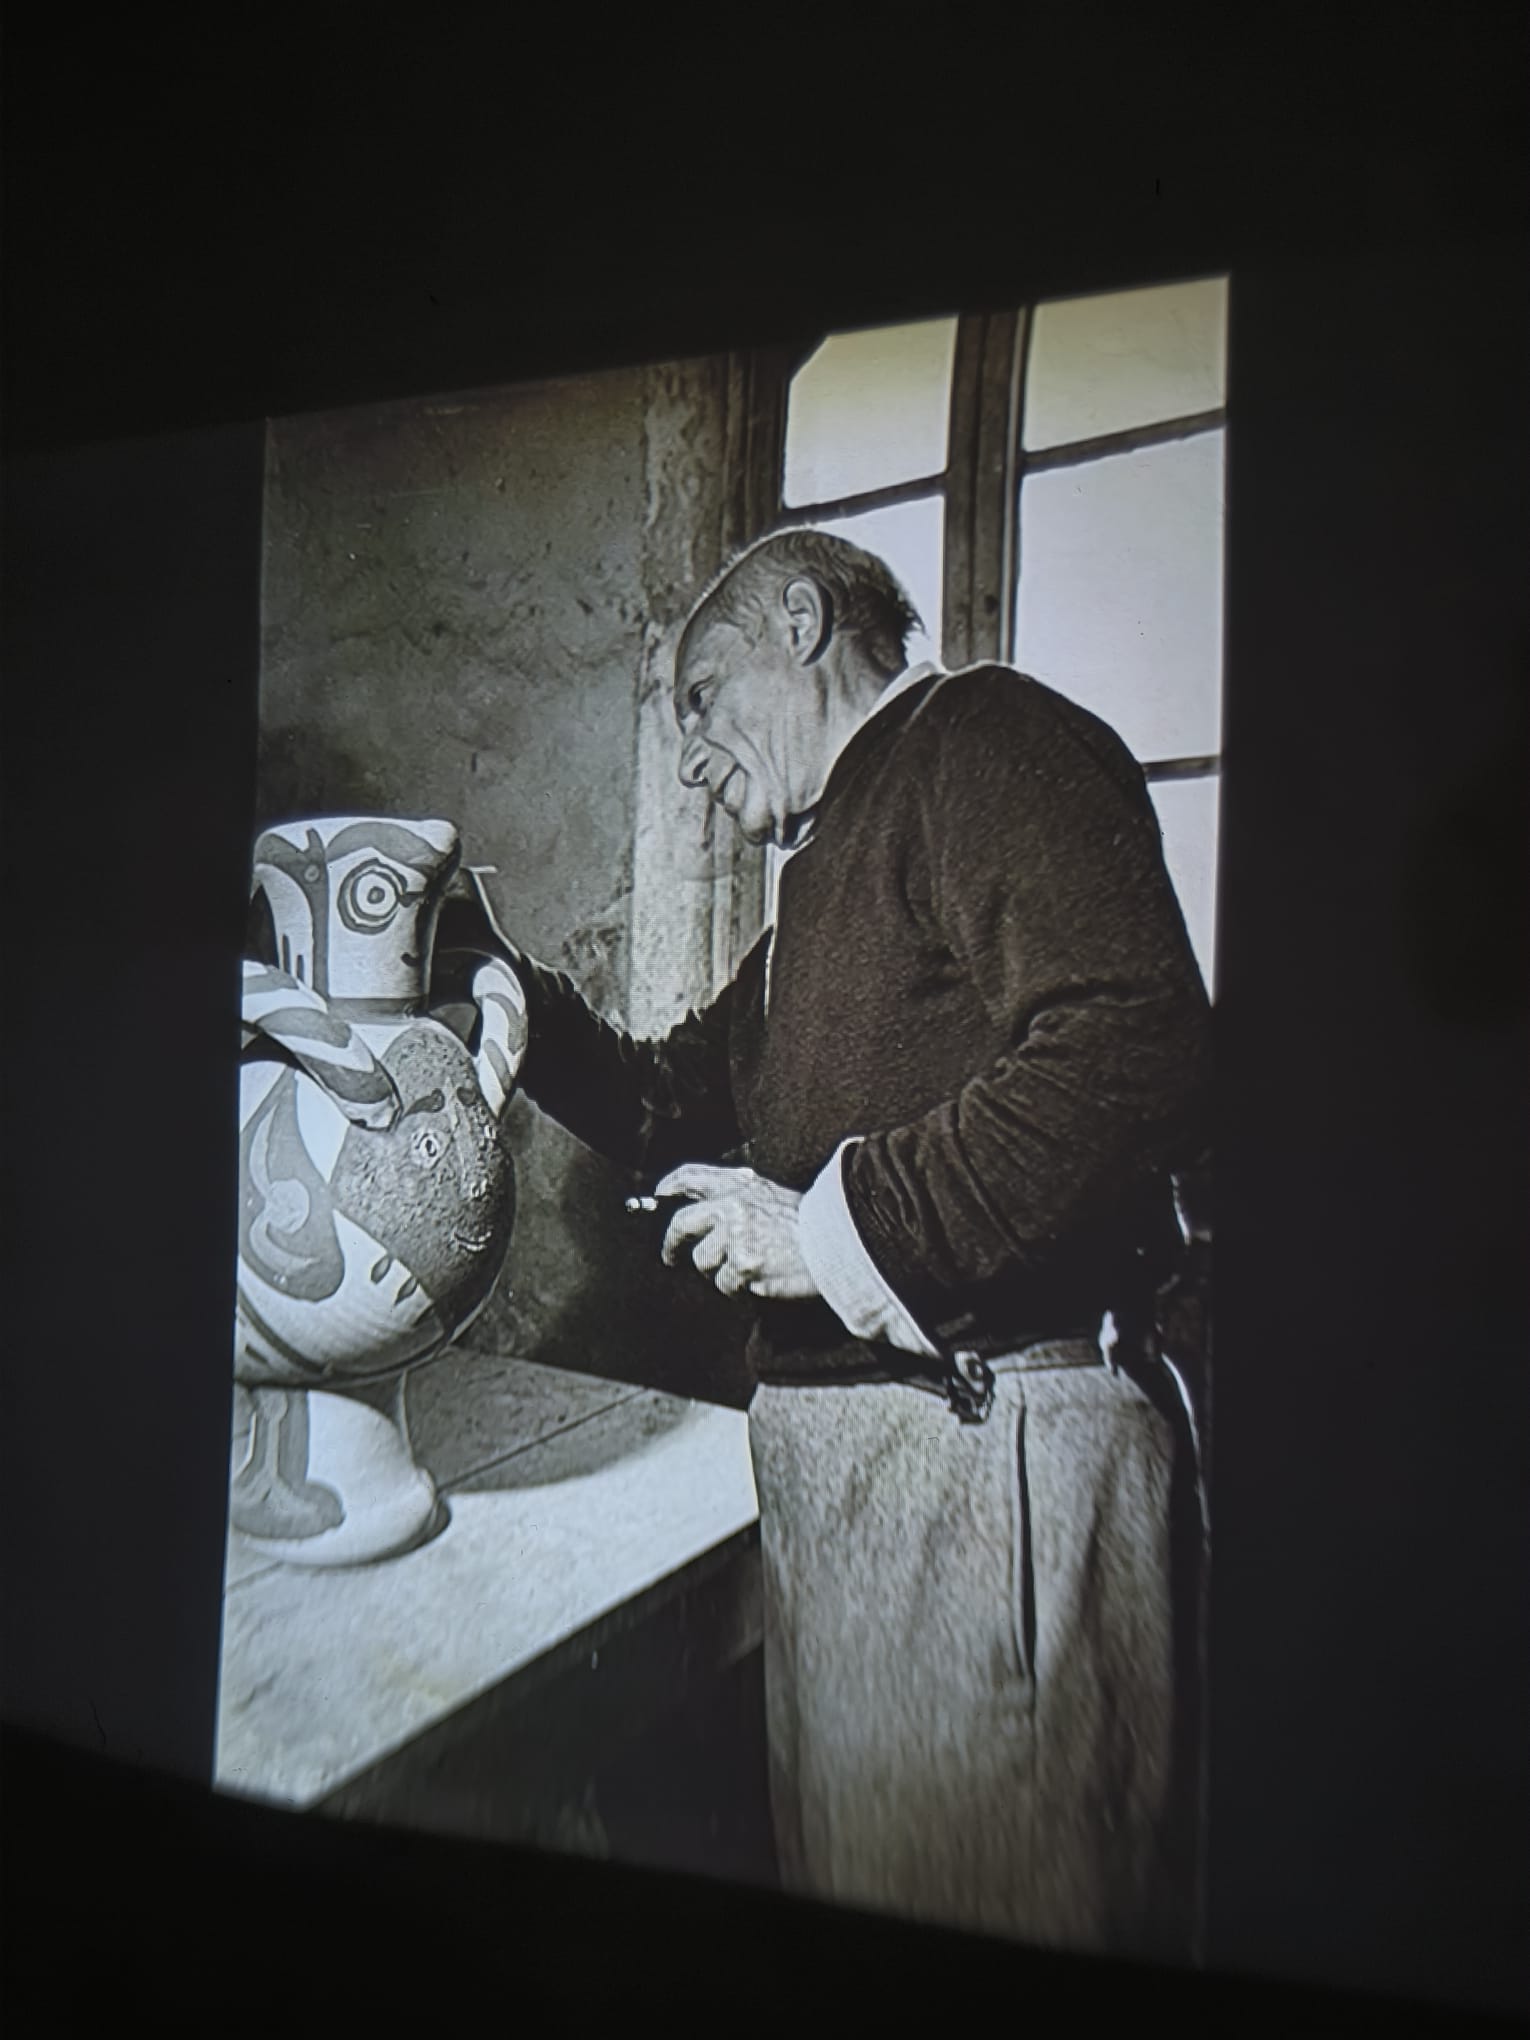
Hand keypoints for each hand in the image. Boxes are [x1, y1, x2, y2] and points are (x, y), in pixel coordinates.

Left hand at [655, 1164, 820, 1301]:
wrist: (837, 1244)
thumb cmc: (809, 1225)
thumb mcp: (771, 1195)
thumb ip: (738, 1194)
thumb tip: (704, 1205)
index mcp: (740, 1185)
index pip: (693, 1176)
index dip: (672, 1185)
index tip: (660, 1196)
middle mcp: (733, 1205)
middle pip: (682, 1224)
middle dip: (671, 1244)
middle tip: (670, 1257)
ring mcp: (736, 1235)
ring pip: (703, 1262)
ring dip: (718, 1271)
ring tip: (747, 1268)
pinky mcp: (743, 1263)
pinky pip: (724, 1284)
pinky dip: (737, 1288)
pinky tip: (759, 1279)